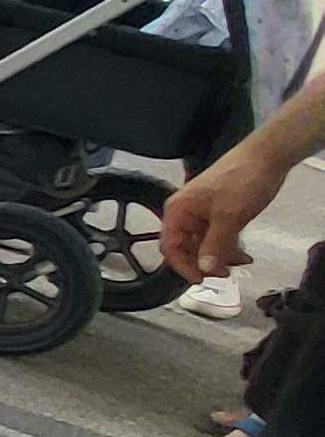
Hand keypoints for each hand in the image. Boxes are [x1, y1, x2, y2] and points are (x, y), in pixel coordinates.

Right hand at [165, 144, 290, 279]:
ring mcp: (202, 211)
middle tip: (227, 272)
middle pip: (187, 247)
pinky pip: (216, 234)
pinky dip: (228, 245)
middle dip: (205, 262)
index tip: (202, 280)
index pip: (170, 247)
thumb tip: (204, 269)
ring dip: (220, 255)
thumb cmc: (242, 181)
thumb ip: (214, 246)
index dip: (183, 266)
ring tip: (241, 261)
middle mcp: (186, 211)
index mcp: (178, 210)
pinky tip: (243, 252)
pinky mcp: (218, 210)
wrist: (266, 157)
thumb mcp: (229, 217)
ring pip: (204, 242)